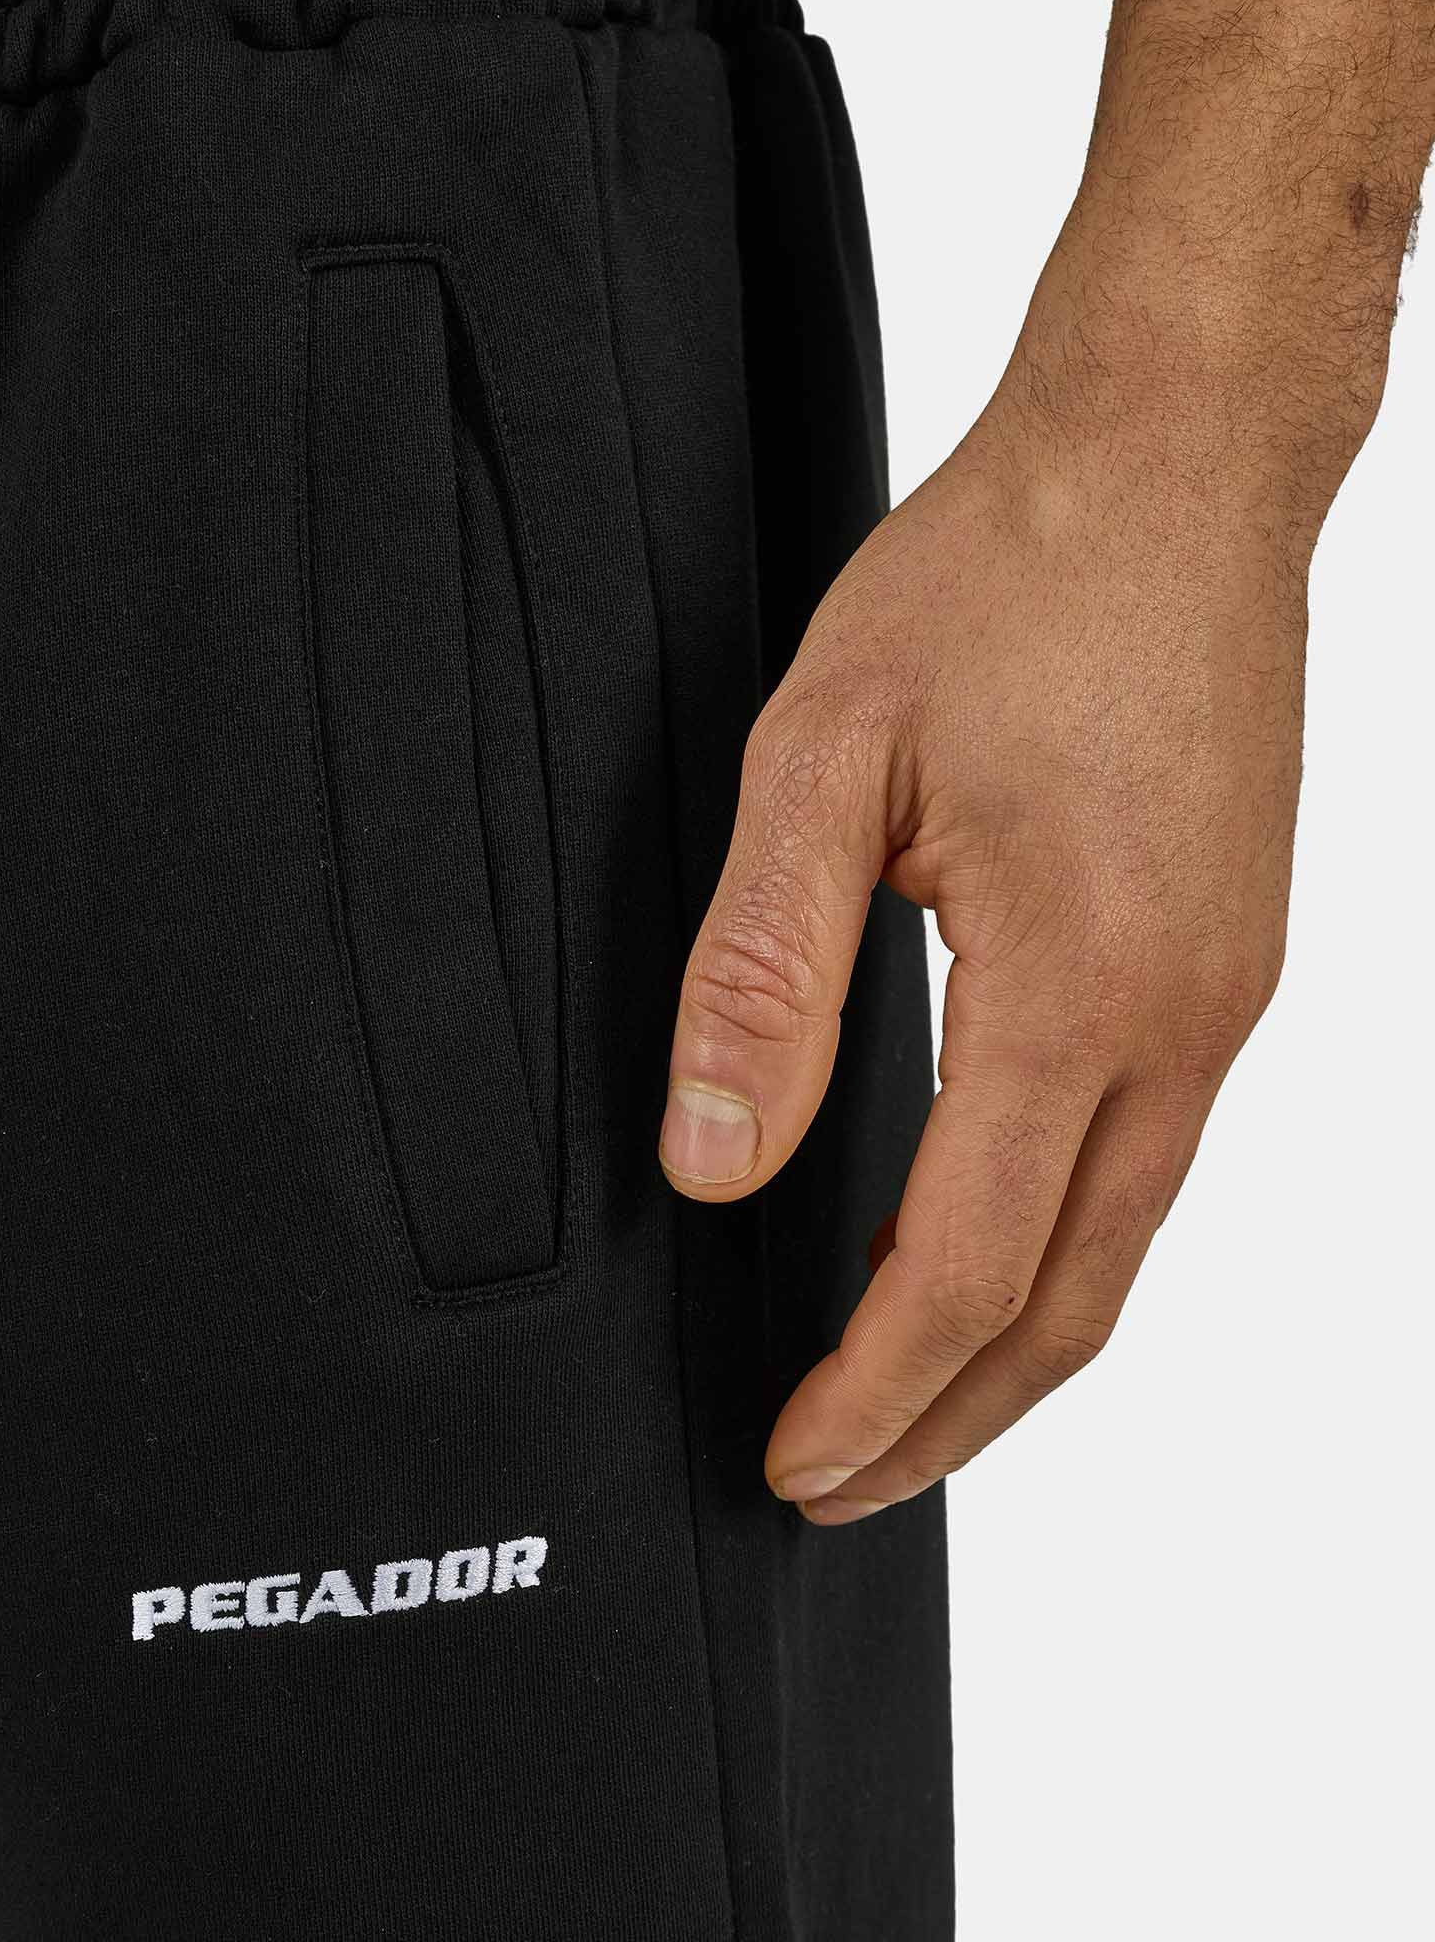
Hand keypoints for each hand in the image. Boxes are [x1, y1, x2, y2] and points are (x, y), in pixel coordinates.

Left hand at [657, 344, 1312, 1523]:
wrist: (1181, 452)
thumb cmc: (1008, 574)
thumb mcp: (825, 753)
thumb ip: (760, 973)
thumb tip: (714, 1166)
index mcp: (1083, 987)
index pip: (966, 1266)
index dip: (875, 1392)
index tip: (794, 1462)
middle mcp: (1184, 1020)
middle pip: (1069, 1307)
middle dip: (948, 1425)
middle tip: (836, 1489)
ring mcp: (1224, 998)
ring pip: (1124, 1250)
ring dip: (1009, 1358)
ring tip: (902, 1416)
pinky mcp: (1227, 962)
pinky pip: (1148, 1167)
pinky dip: (1061, 1260)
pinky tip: (987, 1264)